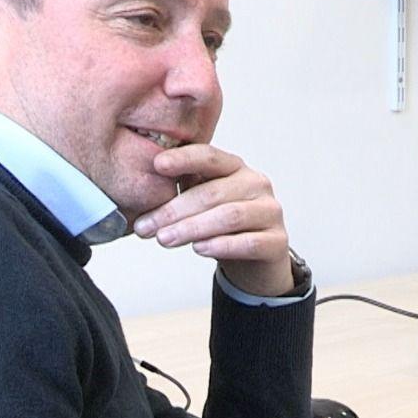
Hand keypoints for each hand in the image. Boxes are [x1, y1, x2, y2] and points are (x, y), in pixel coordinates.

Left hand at [132, 145, 293, 296]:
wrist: (256, 261)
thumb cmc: (222, 227)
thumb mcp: (200, 202)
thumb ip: (180, 191)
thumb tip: (140, 191)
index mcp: (235, 168)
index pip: (210, 156)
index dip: (184, 159)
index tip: (157, 164)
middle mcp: (256, 184)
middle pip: (213, 193)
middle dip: (175, 210)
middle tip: (147, 226)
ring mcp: (270, 212)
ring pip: (230, 216)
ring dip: (192, 228)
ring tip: (165, 239)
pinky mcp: (277, 241)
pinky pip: (249, 242)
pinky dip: (221, 245)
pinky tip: (199, 249)